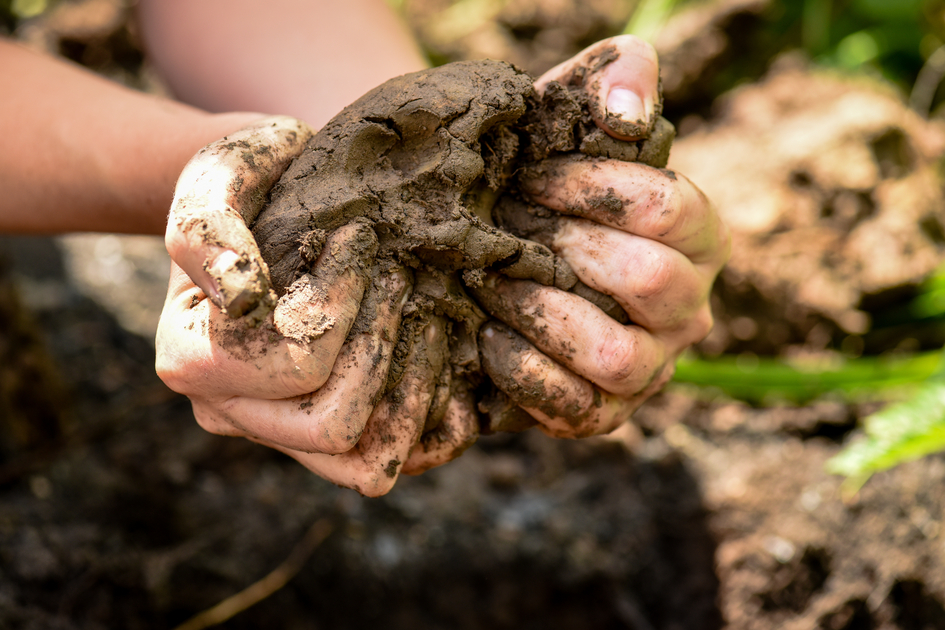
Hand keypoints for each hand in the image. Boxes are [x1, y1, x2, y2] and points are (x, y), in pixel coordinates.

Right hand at [156, 116, 443, 496]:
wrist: (277, 202)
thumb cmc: (253, 183)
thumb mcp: (220, 173)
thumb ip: (208, 227)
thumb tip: (238, 294)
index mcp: (192, 359)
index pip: (293, 365)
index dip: (339, 304)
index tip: (359, 238)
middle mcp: (231, 412)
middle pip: (331, 427)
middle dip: (383, 347)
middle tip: (402, 279)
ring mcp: (283, 434)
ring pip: (365, 464)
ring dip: (415, 391)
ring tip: (428, 318)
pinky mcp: (330, 440)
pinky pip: (394, 463)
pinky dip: (433, 424)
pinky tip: (444, 361)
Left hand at [469, 36, 730, 438]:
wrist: (492, 247)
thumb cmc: (539, 178)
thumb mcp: (573, 113)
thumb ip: (619, 77)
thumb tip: (627, 110)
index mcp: (699, 236)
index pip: (672, 209)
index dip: (595, 190)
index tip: (531, 178)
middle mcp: (687, 308)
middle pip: (651, 280)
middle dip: (566, 248)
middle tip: (507, 228)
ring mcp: (650, 368)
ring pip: (617, 356)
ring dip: (542, 313)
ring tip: (489, 281)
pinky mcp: (604, 413)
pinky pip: (576, 408)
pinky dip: (523, 372)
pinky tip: (487, 335)